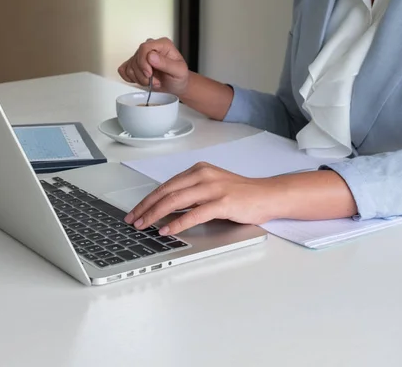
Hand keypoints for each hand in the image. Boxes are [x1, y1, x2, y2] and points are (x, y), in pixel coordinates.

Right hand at [118, 37, 189, 96]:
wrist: (175, 86)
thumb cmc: (179, 77)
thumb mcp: (179, 71)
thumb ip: (166, 63)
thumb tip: (151, 56)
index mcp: (162, 44)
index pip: (144, 47)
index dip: (144, 63)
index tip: (150, 74)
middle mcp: (150, 48)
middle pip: (136, 58)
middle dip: (143, 74)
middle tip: (155, 81)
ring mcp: (141, 56)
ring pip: (130, 67)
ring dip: (140, 79)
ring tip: (151, 81)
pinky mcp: (134, 65)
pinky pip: (123, 70)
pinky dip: (131, 78)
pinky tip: (141, 80)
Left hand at [124, 162, 282, 235]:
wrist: (268, 195)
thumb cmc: (240, 194)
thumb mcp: (211, 188)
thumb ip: (191, 195)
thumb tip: (166, 210)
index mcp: (198, 170)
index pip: (166, 185)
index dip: (147, 199)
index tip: (135, 211)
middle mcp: (203, 175)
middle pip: (166, 192)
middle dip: (146, 207)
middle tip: (133, 220)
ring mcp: (213, 188)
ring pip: (176, 200)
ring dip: (156, 214)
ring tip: (144, 225)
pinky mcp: (223, 202)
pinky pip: (194, 213)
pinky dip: (178, 223)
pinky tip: (167, 230)